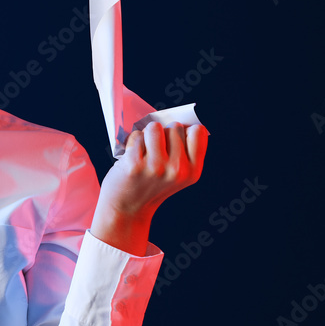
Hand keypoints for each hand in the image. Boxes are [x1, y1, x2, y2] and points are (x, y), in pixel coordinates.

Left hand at [92, 121, 207, 254]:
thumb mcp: (176, 173)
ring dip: (146, 135)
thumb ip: (182, 150)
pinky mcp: (135, 165)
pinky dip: (132, 142)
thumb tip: (177, 116)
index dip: (184, 131)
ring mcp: (156, 167)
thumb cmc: (150, 184)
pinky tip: (131, 158)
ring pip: (154, 127)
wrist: (126, 209)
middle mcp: (178, 170)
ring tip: (143, 153)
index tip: (173, 142)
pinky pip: (136, 135)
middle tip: (154, 153)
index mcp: (193, 171)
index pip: (198, 131)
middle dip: (163, 134)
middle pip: (174, 126)